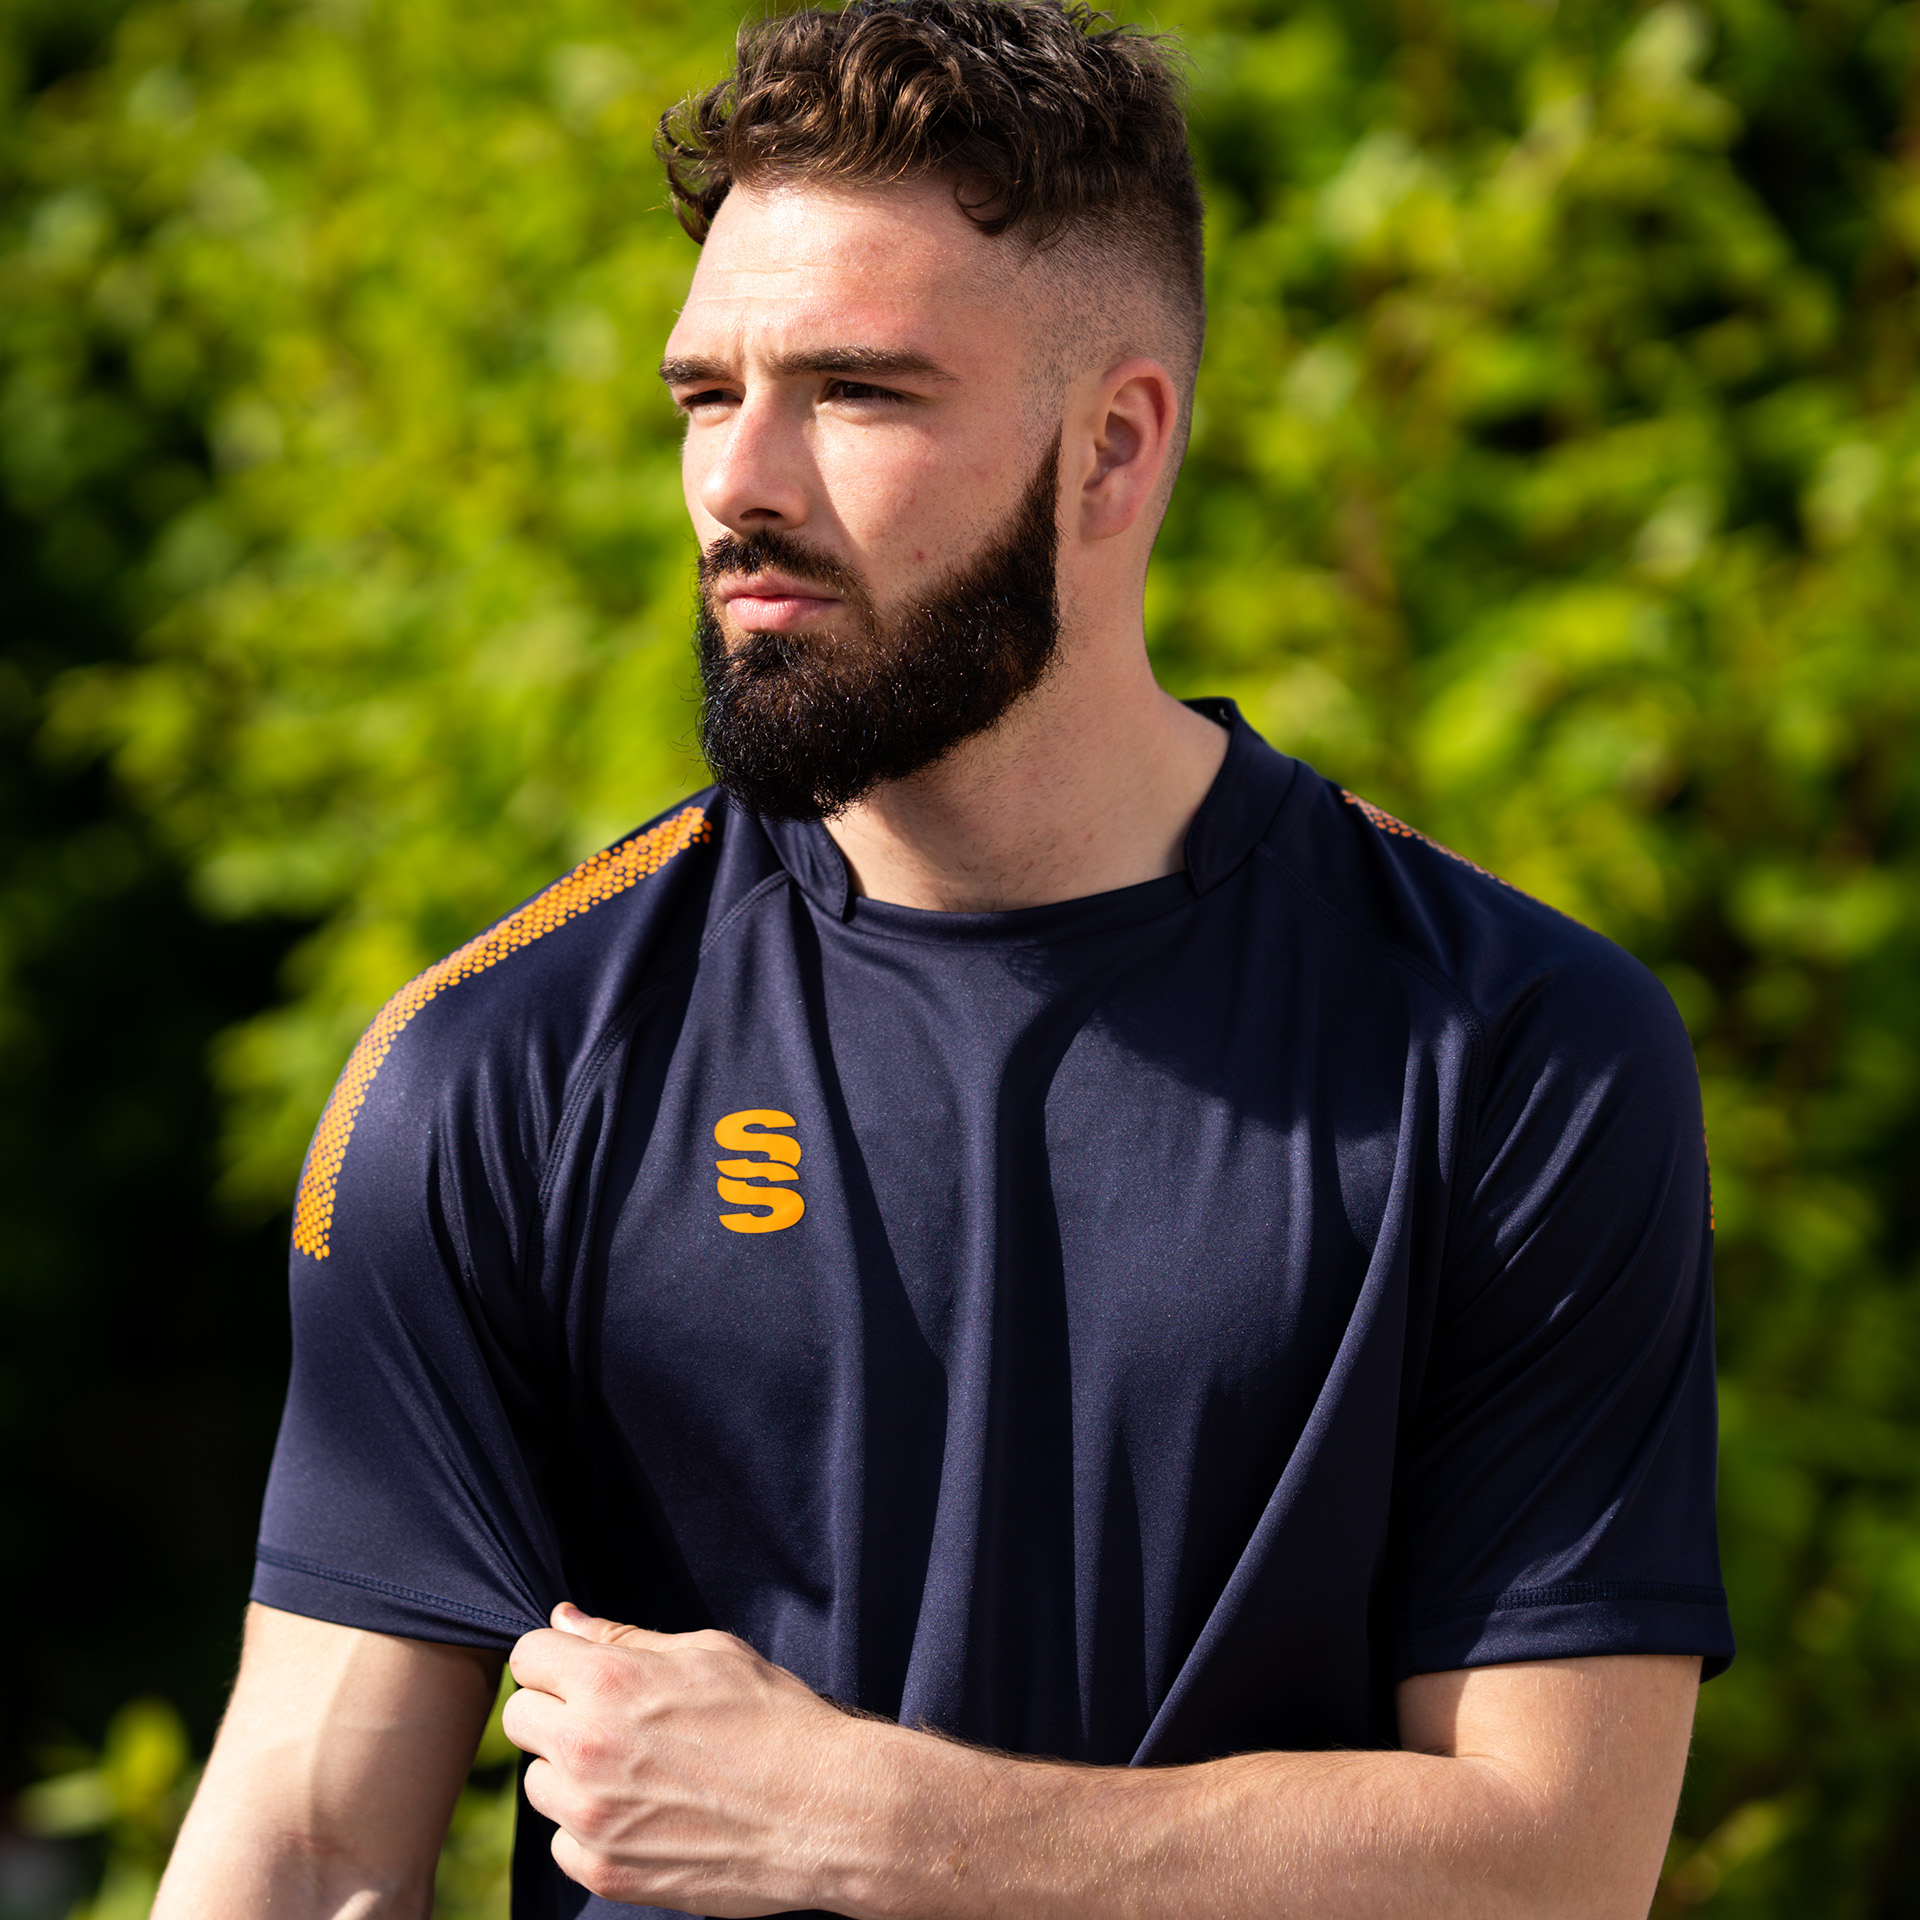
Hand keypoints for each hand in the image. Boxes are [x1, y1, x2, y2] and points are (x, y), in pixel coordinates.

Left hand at [503, 1603, 881, 1914]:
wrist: (826, 1809)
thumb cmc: (774, 1718)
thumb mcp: (708, 1653)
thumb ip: (624, 1638)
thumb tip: (565, 1618)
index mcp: (608, 1683)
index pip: (527, 1656)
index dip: (556, 1659)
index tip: (583, 1671)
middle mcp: (586, 1750)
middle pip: (517, 1718)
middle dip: (554, 1711)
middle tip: (610, 1719)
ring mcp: (591, 1819)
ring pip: (537, 1784)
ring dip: (571, 1773)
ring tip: (638, 1770)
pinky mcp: (605, 1873)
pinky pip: (563, 1843)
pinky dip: (592, 1829)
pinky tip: (647, 1813)